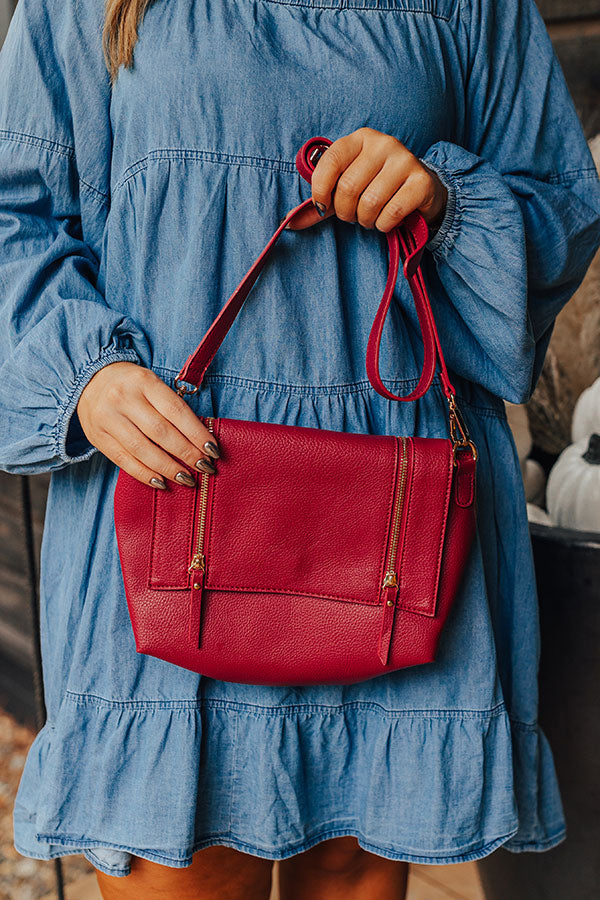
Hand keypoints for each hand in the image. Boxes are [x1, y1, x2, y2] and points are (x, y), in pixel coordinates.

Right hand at [76, 362, 219, 488]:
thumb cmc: (132, 384)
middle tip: (205, 467)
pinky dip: (144, 474)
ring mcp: (108, 418)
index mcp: (144, 381)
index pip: (176, 411)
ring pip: (142, 449)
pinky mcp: (97, 436)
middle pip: (161, 432)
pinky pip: (124, 460)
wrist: (89, 379)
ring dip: (168, 468)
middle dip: (186, 453)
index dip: (196, 433)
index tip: (213, 449)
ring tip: (187, 479)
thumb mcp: (152, 383)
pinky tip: (161, 482)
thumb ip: (171, 405)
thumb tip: (199, 438)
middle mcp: (124, 398)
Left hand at [284, 127, 446, 232]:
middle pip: (348, 187)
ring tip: (371, 218)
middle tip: (353, 215)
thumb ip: (320, 204)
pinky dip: (384, 225)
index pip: (329, 161)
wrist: (421, 190)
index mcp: (359, 139)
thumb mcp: (346, 190)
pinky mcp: (421, 181)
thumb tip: (287, 223)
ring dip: (365, 221)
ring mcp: (404, 160)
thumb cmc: (376, 188)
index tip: (323, 207)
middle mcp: (382, 143)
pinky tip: (387, 221)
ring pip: (369, 203)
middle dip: (345, 212)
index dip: (320, 190)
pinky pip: (391, 213)